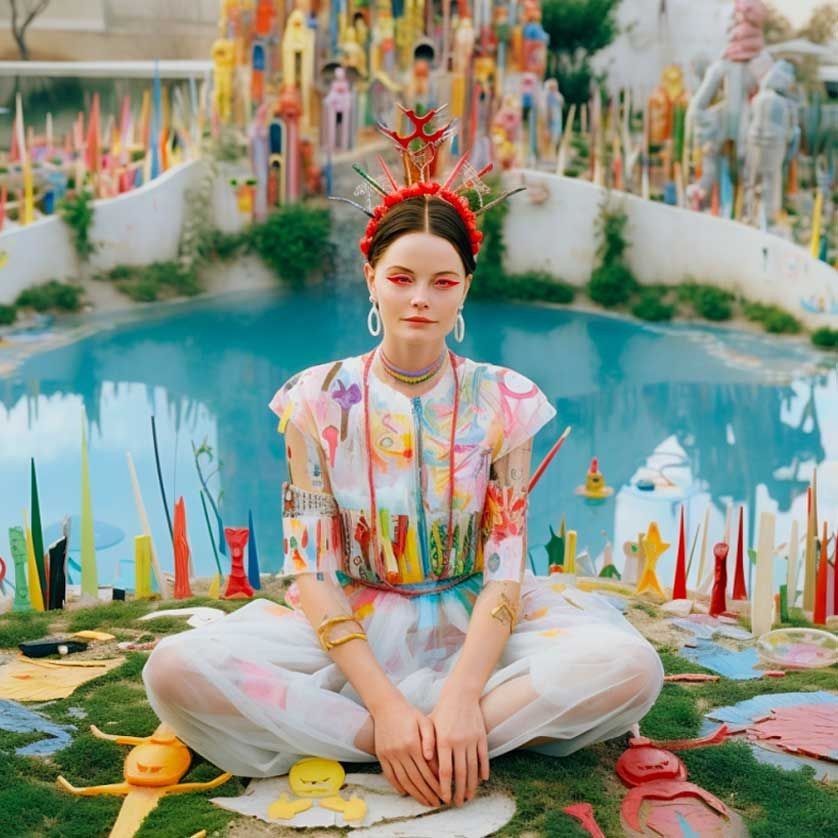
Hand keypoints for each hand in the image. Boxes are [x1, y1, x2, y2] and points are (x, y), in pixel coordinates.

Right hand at [372, 698, 441, 806]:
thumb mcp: (424, 721)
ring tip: (425, 802)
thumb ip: (430, 739)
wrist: (387, 707)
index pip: (426, 771)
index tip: (444, 794)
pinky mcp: (381, 756)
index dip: (436, 785)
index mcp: (413, 744)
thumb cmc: (410, 714)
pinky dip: (398, 787)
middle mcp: (400, 752)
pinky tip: (407, 793)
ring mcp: (389, 755)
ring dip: (415, 794)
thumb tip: (429, 757)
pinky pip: (390, 776)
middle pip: (416, 780)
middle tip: (437, 804)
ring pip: (403, 781)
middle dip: (428, 794)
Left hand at [430, 686, 489, 805]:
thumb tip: (426, 767)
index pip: (445, 772)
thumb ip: (427, 746)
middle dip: (459, 792)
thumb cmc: (442, 711)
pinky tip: (481, 780)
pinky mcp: (481, 737)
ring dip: (471, 786)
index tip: (444, 799)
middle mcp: (458, 742)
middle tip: (457, 803)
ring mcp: (472, 740)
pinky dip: (483, 771)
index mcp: (444, 741)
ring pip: (473, 769)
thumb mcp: (430, 726)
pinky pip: (483, 758)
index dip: (445, 787)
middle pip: (460, 774)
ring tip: (468, 797)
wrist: (460, 694)